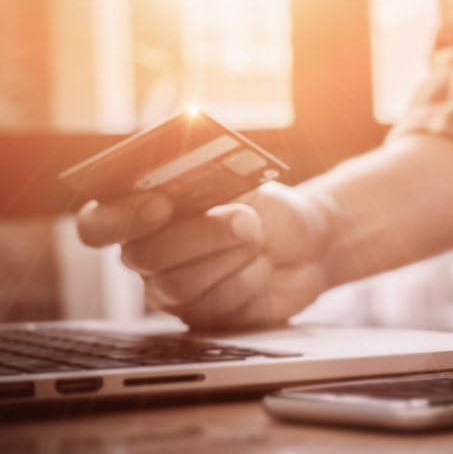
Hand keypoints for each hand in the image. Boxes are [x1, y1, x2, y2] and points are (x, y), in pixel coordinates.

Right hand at [76, 182, 331, 329]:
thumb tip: (190, 181)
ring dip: (231, 256)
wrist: (307, 243)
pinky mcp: (203, 319)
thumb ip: (211, 184)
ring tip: (259, 239)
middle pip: (145, 258)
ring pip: (181, 285)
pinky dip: (249, 280)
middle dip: (202, 235)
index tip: (161, 204)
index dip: (119, 218)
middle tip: (246, 219)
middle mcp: (148, 257)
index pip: (96, 225)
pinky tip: (263, 267)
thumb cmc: (268, 208)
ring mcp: (173, 292)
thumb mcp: (242, 184)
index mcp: (144, 215)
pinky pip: (215, 307)